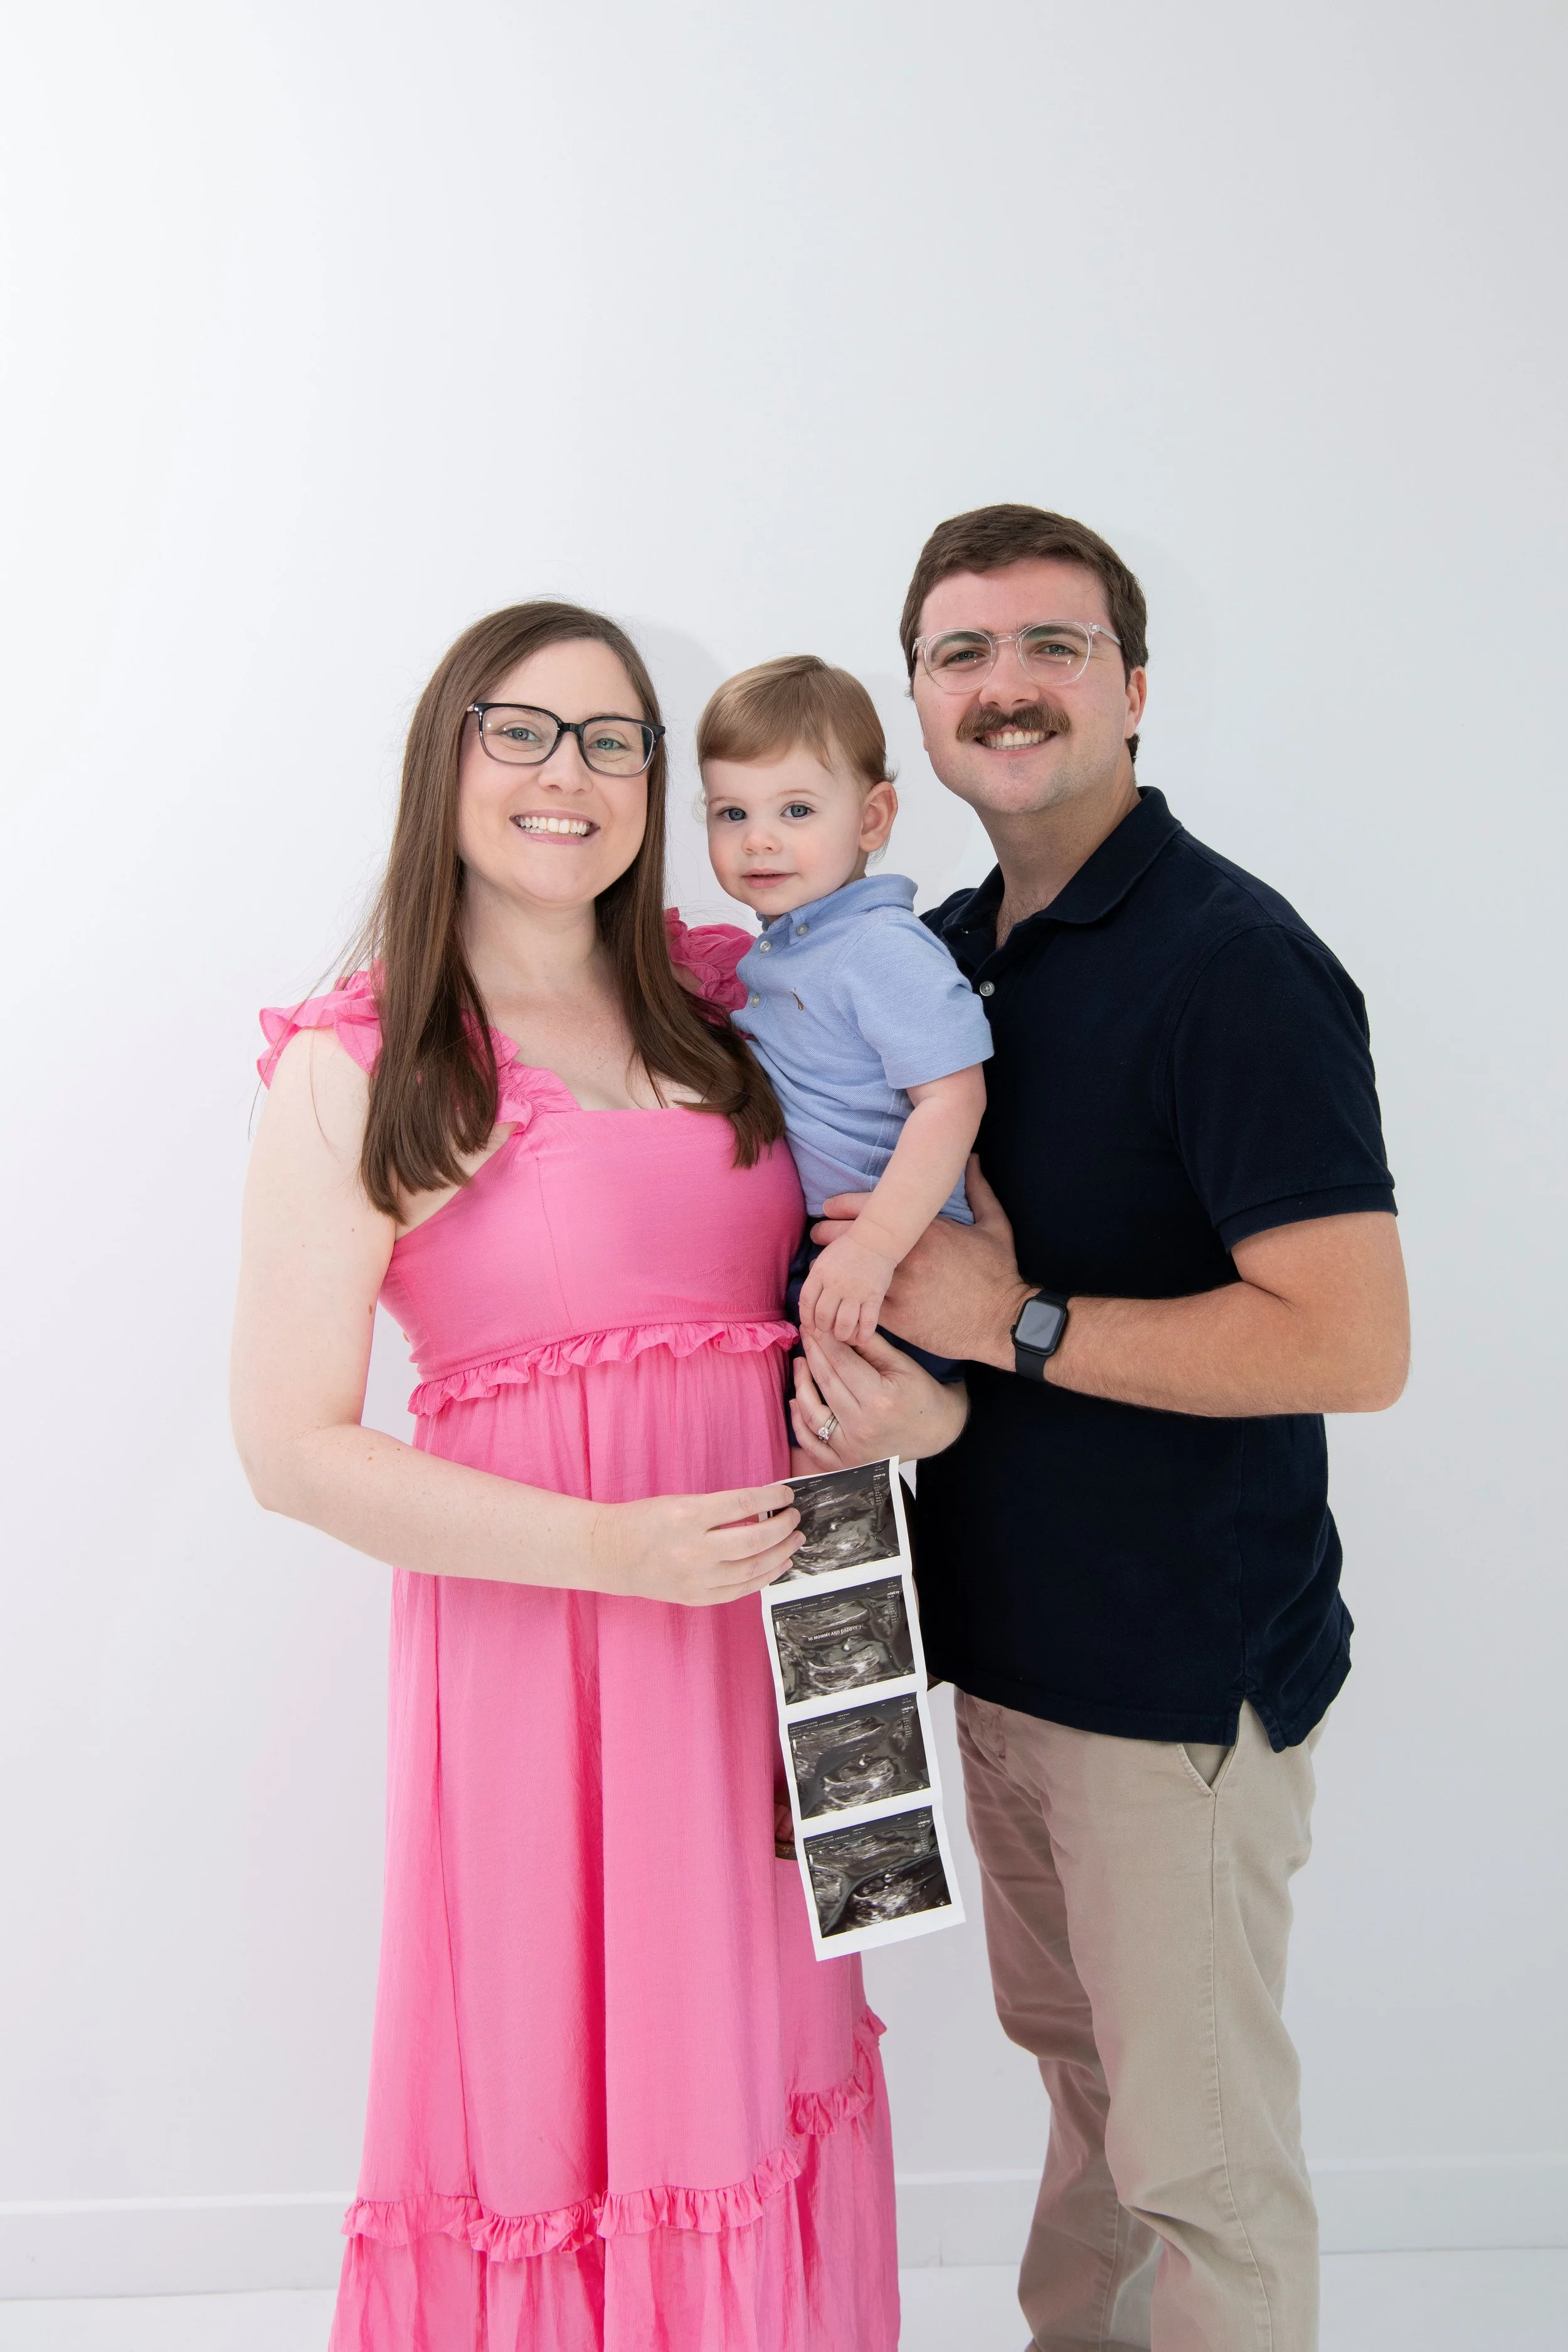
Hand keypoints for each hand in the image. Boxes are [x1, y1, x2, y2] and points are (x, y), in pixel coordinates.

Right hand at [590, 1483, 801, 1605]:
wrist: (610, 1553)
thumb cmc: (643, 1521)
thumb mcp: (679, 1502)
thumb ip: (718, 1508)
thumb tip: (762, 1510)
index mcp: (688, 1516)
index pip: (743, 1504)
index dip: (772, 1499)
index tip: (787, 1496)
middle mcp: (693, 1549)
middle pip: (754, 1539)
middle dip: (783, 1528)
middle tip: (795, 1519)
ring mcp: (696, 1578)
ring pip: (753, 1568)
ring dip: (780, 1553)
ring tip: (794, 1541)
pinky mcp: (696, 1597)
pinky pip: (740, 1590)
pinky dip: (764, 1578)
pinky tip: (777, 1565)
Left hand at [789, 1329, 968, 1471]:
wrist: (935, 1432)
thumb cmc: (920, 1394)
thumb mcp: (902, 1364)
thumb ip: (870, 1345)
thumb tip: (839, 1326)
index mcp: (880, 1399)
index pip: (842, 1363)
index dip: (825, 1341)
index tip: (815, 1326)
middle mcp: (862, 1427)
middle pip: (826, 1383)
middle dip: (812, 1354)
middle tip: (805, 1335)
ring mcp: (851, 1449)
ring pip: (812, 1413)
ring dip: (801, 1384)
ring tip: (800, 1362)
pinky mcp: (844, 1464)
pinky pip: (811, 1444)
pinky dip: (799, 1422)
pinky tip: (796, 1401)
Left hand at [797, 1232, 896, 1343]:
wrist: (876, 1239)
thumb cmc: (847, 1248)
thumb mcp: (824, 1258)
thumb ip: (815, 1278)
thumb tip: (806, 1304)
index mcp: (820, 1273)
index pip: (806, 1302)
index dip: (806, 1319)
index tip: (809, 1326)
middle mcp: (836, 1285)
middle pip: (823, 1316)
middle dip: (823, 1328)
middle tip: (827, 1330)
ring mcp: (856, 1292)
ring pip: (843, 1323)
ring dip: (841, 1334)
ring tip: (841, 1335)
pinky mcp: (874, 1297)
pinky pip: (868, 1322)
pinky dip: (863, 1335)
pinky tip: (860, 1339)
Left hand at [814, 1157, 1030, 1370]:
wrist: (1004, 1321)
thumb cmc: (1000, 1274)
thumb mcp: (995, 1225)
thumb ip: (978, 1190)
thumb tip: (973, 1159)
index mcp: (925, 1228)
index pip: (869, 1208)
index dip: (842, 1207)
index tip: (827, 1209)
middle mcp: (907, 1255)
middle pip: (851, 1238)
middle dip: (829, 1236)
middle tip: (817, 1236)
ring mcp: (898, 1287)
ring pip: (850, 1274)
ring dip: (833, 1270)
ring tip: (821, 1268)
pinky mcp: (896, 1317)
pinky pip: (858, 1304)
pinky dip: (846, 1300)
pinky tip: (835, 1298)